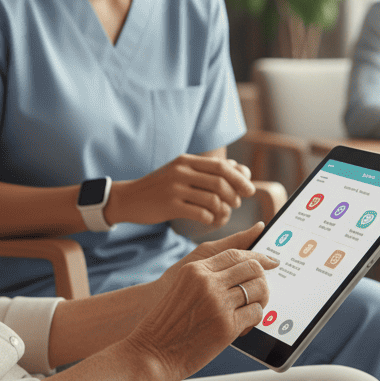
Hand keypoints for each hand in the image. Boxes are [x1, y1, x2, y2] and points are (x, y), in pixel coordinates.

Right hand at [106, 154, 254, 227]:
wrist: (129, 198)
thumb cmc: (161, 186)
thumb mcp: (182, 171)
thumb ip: (209, 170)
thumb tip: (242, 170)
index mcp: (187, 160)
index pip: (221, 166)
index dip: (239, 178)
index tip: (249, 189)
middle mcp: (182, 171)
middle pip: (221, 181)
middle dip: (236, 194)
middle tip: (238, 203)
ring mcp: (175, 188)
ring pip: (213, 199)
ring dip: (224, 209)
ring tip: (223, 214)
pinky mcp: (170, 206)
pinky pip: (201, 213)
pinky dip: (211, 218)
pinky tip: (210, 220)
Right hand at [126, 226, 277, 380]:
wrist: (153, 352)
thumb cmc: (168, 323)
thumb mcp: (182, 288)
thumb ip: (207, 276)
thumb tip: (240, 269)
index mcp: (196, 269)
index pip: (235, 254)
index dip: (257, 256)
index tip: (269, 260)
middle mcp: (208, 281)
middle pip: (252, 267)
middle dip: (262, 276)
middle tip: (262, 288)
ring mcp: (218, 303)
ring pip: (258, 289)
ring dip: (262, 298)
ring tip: (255, 307)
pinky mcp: (227, 326)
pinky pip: (256, 313)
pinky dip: (256, 317)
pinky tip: (245, 324)